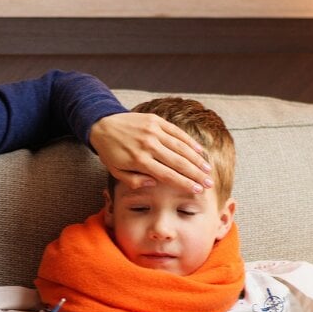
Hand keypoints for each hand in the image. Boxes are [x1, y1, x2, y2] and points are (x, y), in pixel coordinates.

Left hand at [89, 112, 213, 193]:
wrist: (103, 124)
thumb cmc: (110, 152)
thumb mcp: (116, 172)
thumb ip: (135, 181)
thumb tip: (155, 184)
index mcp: (139, 160)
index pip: (167, 175)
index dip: (185, 183)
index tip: (198, 191)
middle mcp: (149, 145)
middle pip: (178, 162)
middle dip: (196, 174)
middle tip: (209, 183)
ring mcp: (153, 131)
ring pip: (181, 147)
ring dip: (197, 159)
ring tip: (208, 170)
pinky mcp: (156, 120)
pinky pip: (176, 132)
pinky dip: (189, 142)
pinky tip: (200, 151)